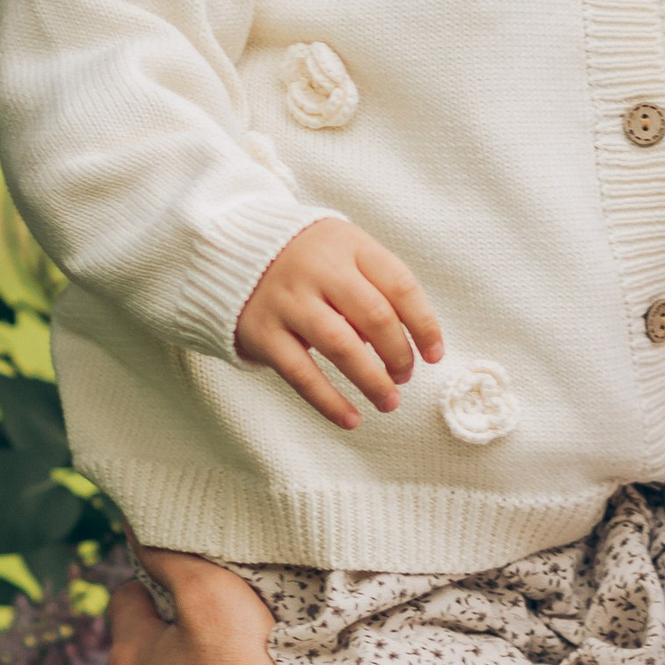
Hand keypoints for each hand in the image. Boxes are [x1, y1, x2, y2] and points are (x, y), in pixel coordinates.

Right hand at [235, 216, 445, 429]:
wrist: (230, 252)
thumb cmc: (306, 260)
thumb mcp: (342, 253)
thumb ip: (373, 287)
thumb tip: (406, 345)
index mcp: (348, 245)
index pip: (400, 285)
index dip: (424, 324)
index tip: (434, 355)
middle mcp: (319, 269)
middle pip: (375, 316)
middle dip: (399, 355)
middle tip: (405, 376)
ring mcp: (288, 300)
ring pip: (342, 346)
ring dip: (372, 381)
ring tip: (389, 402)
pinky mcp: (262, 331)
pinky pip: (301, 373)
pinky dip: (329, 401)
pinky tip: (351, 419)